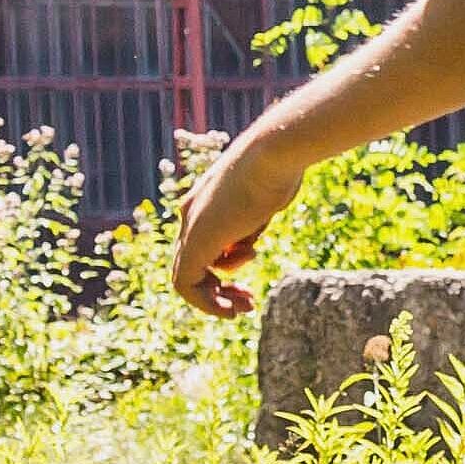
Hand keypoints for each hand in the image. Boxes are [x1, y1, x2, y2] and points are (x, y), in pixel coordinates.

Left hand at [169, 130, 299, 316]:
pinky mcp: (196, 240)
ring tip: (243, 309)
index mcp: (205, 201)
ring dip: (215, 300)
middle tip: (246, 304)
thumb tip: (265, 209)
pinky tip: (231, 310)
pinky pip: (185, 283)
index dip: (224, 265)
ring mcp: (191, 227)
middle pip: (193, 263)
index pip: (203, 242)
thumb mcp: (265, 195)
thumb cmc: (278, 168)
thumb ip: (254, 213)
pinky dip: (206, 303)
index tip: (250, 272)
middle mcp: (191, 214)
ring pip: (187, 277)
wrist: (273, 153)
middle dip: (219, 288)